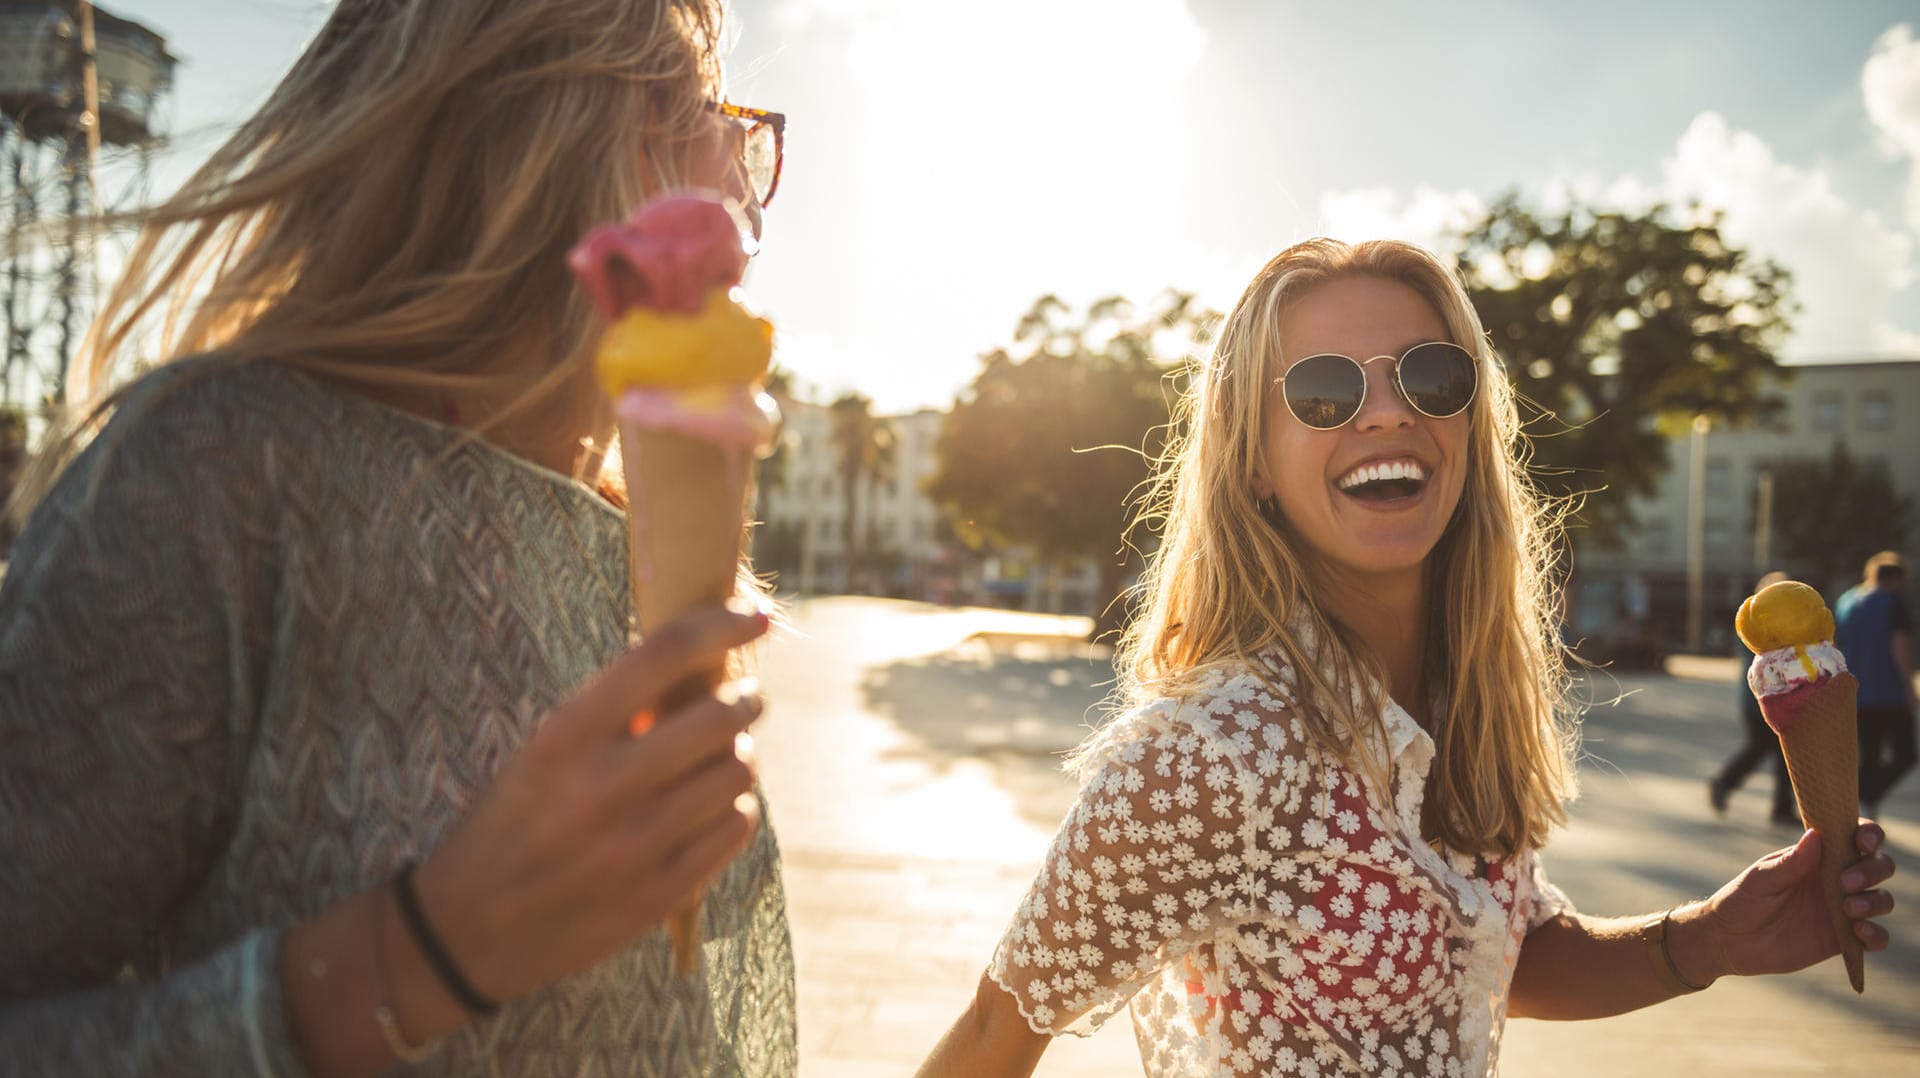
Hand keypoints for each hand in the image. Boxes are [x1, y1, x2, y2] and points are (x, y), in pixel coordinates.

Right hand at [413, 603, 769, 1004]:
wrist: (470, 930)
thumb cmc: (511, 821)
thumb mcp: (540, 753)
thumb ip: (612, 715)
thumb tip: (705, 664)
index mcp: (563, 737)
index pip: (664, 654)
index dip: (724, 624)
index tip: (757, 616)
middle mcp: (601, 787)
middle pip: (719, 716)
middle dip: (747, 700)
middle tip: (747, 700)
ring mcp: (633, 845)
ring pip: (737, 773)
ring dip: (741, 756)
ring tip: (724, 757)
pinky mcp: (657, 894)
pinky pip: (736, 828)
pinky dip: (737, 807)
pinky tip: (717, 806)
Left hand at [1697, 820, 1895, 977]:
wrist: (1728, 941)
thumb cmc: (1742, 900)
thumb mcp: (1761, 878)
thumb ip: (1790, 862)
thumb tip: (1815, 834)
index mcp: (1818, 856)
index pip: (1854, 837)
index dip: (1869, 833)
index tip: (1863, 841)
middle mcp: (1837, 879)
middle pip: (1878, 865)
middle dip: (1872, 869)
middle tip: (1845, 883)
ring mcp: (1842, 910)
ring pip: (1881, 899)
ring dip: (1875, 901)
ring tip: (1848, 908)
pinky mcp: (1842, 939)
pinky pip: (1875, 938)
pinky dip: (1876, 935)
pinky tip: (1859, 933)